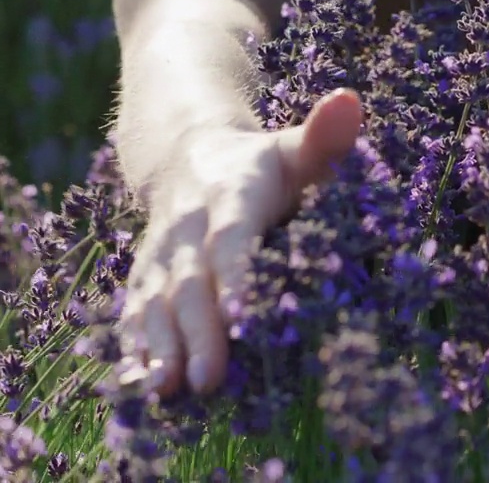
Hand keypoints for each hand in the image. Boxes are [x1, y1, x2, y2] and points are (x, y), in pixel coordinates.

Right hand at [120, 88, 362, 396]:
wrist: (188, 152)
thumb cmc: (265, 162)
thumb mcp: (297, 147)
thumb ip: (324, 135)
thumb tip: (350, 101)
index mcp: (231, 196)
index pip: (233, 239)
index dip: (235, 276)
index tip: (242, 316)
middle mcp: (188, 227)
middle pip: (190, 282)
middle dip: (198, 332)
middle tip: (208, 379)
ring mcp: (161, 253)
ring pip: (154, 301)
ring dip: (159, 347)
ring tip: (165, 391)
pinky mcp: (145, 274)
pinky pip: (135, 309)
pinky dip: (136, 345)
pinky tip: (141, 384)